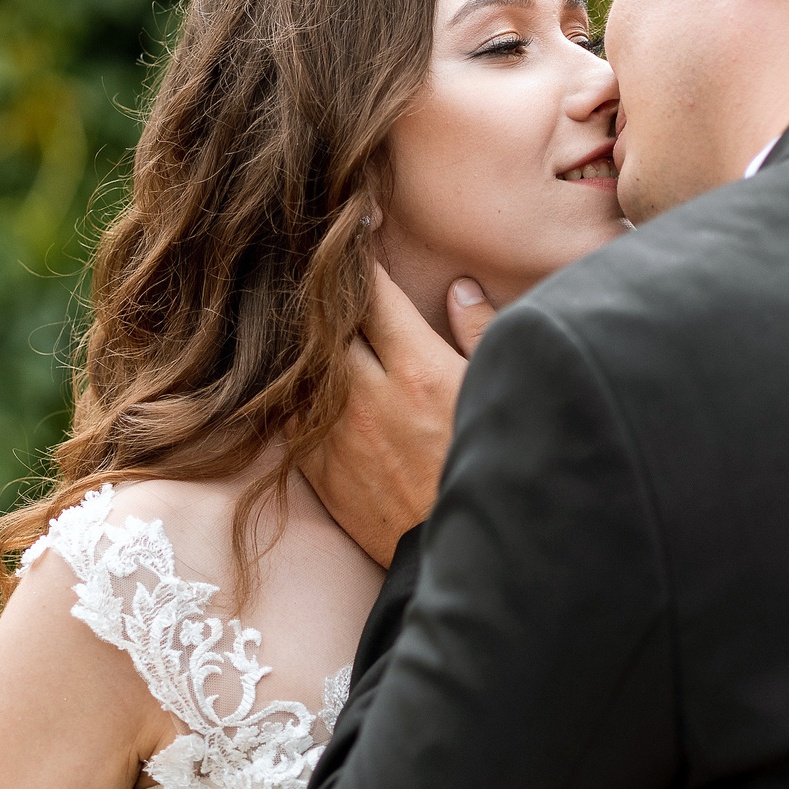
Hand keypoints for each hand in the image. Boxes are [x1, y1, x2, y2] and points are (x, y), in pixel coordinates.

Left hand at [303, 265, 496, 565]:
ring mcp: (337, 435)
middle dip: (320, 288)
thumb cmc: (493, 473)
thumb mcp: (500, 396)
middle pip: (324, 321)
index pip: (370, 290)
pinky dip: (290, 387)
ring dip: (300, 337)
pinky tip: (292, 372)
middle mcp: (369, 396)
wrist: (466, 561)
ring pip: (298, 364)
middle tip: (311, 258)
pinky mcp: (320, 472)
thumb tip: (458, 288)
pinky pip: (287, 414)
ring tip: (295, 311)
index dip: (357, 253)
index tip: (352, 227)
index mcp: (420, 369)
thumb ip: (481, 334)